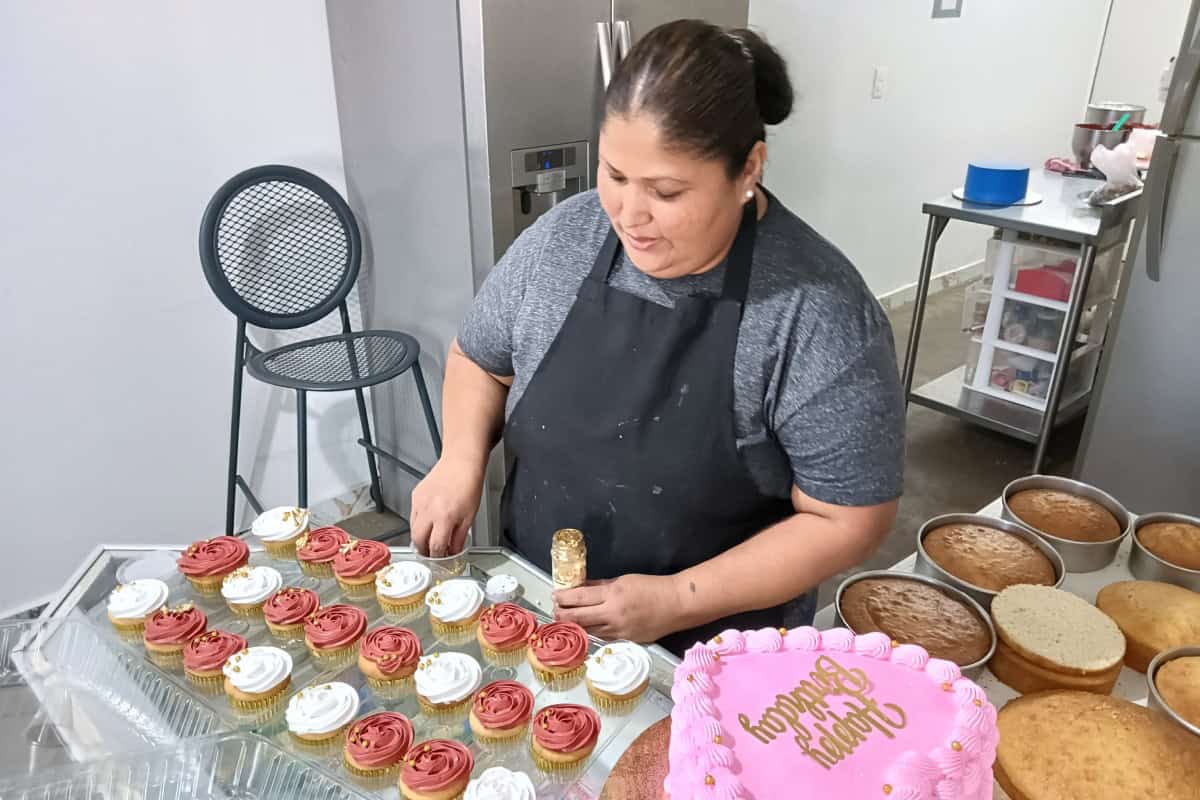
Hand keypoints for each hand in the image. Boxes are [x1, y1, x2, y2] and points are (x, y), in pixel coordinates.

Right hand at [409, 456, 483, 556]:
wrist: (460, 463)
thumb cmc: (468, 484)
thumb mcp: (470, 516)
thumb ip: (459, 537)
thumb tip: (453, 551)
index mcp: (444, 517)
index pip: (435, 546)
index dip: (437, 557)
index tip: (440, 560)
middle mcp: (429, 511)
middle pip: (418, 541)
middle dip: (424, 551)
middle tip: (431, 554)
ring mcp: (419, 503)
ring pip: (413, 529)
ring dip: (420, 538)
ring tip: (430, 540)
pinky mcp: (415, 496)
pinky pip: (413, 516)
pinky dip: (419, 523)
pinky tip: (428, 522)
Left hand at [553, 574, 684, 642]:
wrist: (676, 605)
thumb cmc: (652, 588)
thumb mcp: (624, 580)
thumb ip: (600, 585)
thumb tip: (581, 586)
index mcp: (613, 595)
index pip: (580, 597)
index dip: (563, 597)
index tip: (555, 596)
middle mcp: (613, 615)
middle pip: (578, 618)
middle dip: (562, 614)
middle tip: (554, 610)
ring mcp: (619, 631)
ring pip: (588, 631)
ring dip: (575, 625)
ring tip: (567, 619)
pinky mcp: (626, 640)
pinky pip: (603, 636)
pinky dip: (592, 631)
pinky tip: (587, 626)